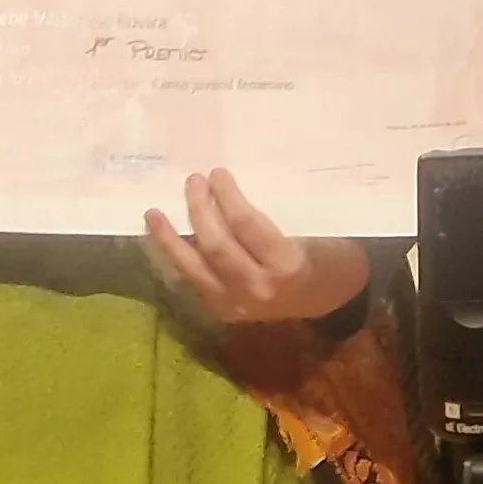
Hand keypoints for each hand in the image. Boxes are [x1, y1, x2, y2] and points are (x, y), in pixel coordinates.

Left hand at [141, 170, 370, 324]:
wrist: (329, 299)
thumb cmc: (326, 253)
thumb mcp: (313, 229)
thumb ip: (275, 212)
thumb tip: (229, 181)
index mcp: (287, 266)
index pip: (247, 226)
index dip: (228, 196)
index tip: (217, 173)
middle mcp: (259, 289)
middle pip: (217, 246)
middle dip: (200, 209)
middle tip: (193, 180)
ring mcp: (237, 304)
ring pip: (194, 268)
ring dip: (171, 238)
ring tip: (153, 213)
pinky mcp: (222, 311)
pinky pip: (192, 279)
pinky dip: (176, 256)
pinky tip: (162, 236)